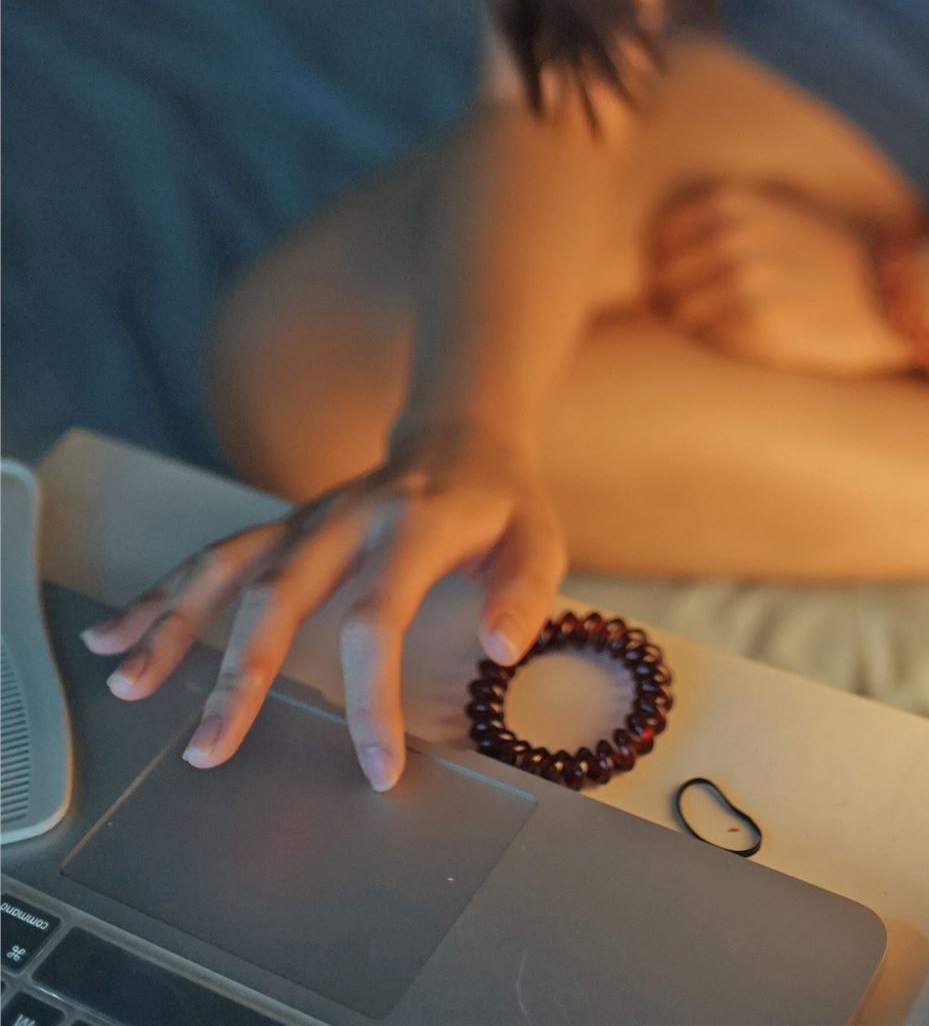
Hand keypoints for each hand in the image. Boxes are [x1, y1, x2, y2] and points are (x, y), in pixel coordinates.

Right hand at [76, 417, 567, 794]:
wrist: (463, 432)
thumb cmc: (502, 503)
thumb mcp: (540, 540)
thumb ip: (525, 594)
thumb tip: (501, 649)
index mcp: (414, 527)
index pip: (378, 617)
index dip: (370, 697)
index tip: (376, 768)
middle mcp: (347, 519)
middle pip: (279, 594)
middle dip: (240, 674)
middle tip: (209, 748)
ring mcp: (306, 520)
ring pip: (228, 567)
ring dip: (174, 623)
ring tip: (128, 683)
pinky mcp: (284, 528)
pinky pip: (214, 558)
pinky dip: (160, 594)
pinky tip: (115, 633)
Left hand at [646, 176, 919, 375]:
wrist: (894, 296)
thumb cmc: (832, 254)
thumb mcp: (781, 207)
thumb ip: (723, 215)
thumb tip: (657, 246)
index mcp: (733, 200)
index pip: (660, 234)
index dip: (664, 260)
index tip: (679, 277)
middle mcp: (734, 237)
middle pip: (665, 278)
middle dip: (673, 298)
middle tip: (695, 312)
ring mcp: (746, 285)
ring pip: (683, 316)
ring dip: (696, 326)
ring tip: (726, 327)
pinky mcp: (761, 330)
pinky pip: (711, 344)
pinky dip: (721, 345)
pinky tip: (749, 339)